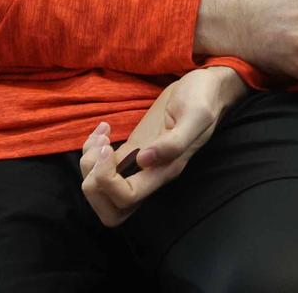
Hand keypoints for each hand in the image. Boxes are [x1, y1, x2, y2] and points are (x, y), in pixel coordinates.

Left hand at [79, 66, 244, 226]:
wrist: (208, 87)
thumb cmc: (204, 98)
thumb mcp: (196, 115)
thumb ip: (175, 141)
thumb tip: (145, 160)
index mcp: (165, 171)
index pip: (126, 198)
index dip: (107, 181)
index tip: (108, 150)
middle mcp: (150, 174)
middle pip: (111, 210)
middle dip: (93, 185)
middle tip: (99, 151)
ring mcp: (140, 164)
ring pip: (102, 192)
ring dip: (88, 167)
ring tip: (101, 136)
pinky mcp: (134, 149)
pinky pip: (102, 167)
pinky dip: (91, 152)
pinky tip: (103, 129)